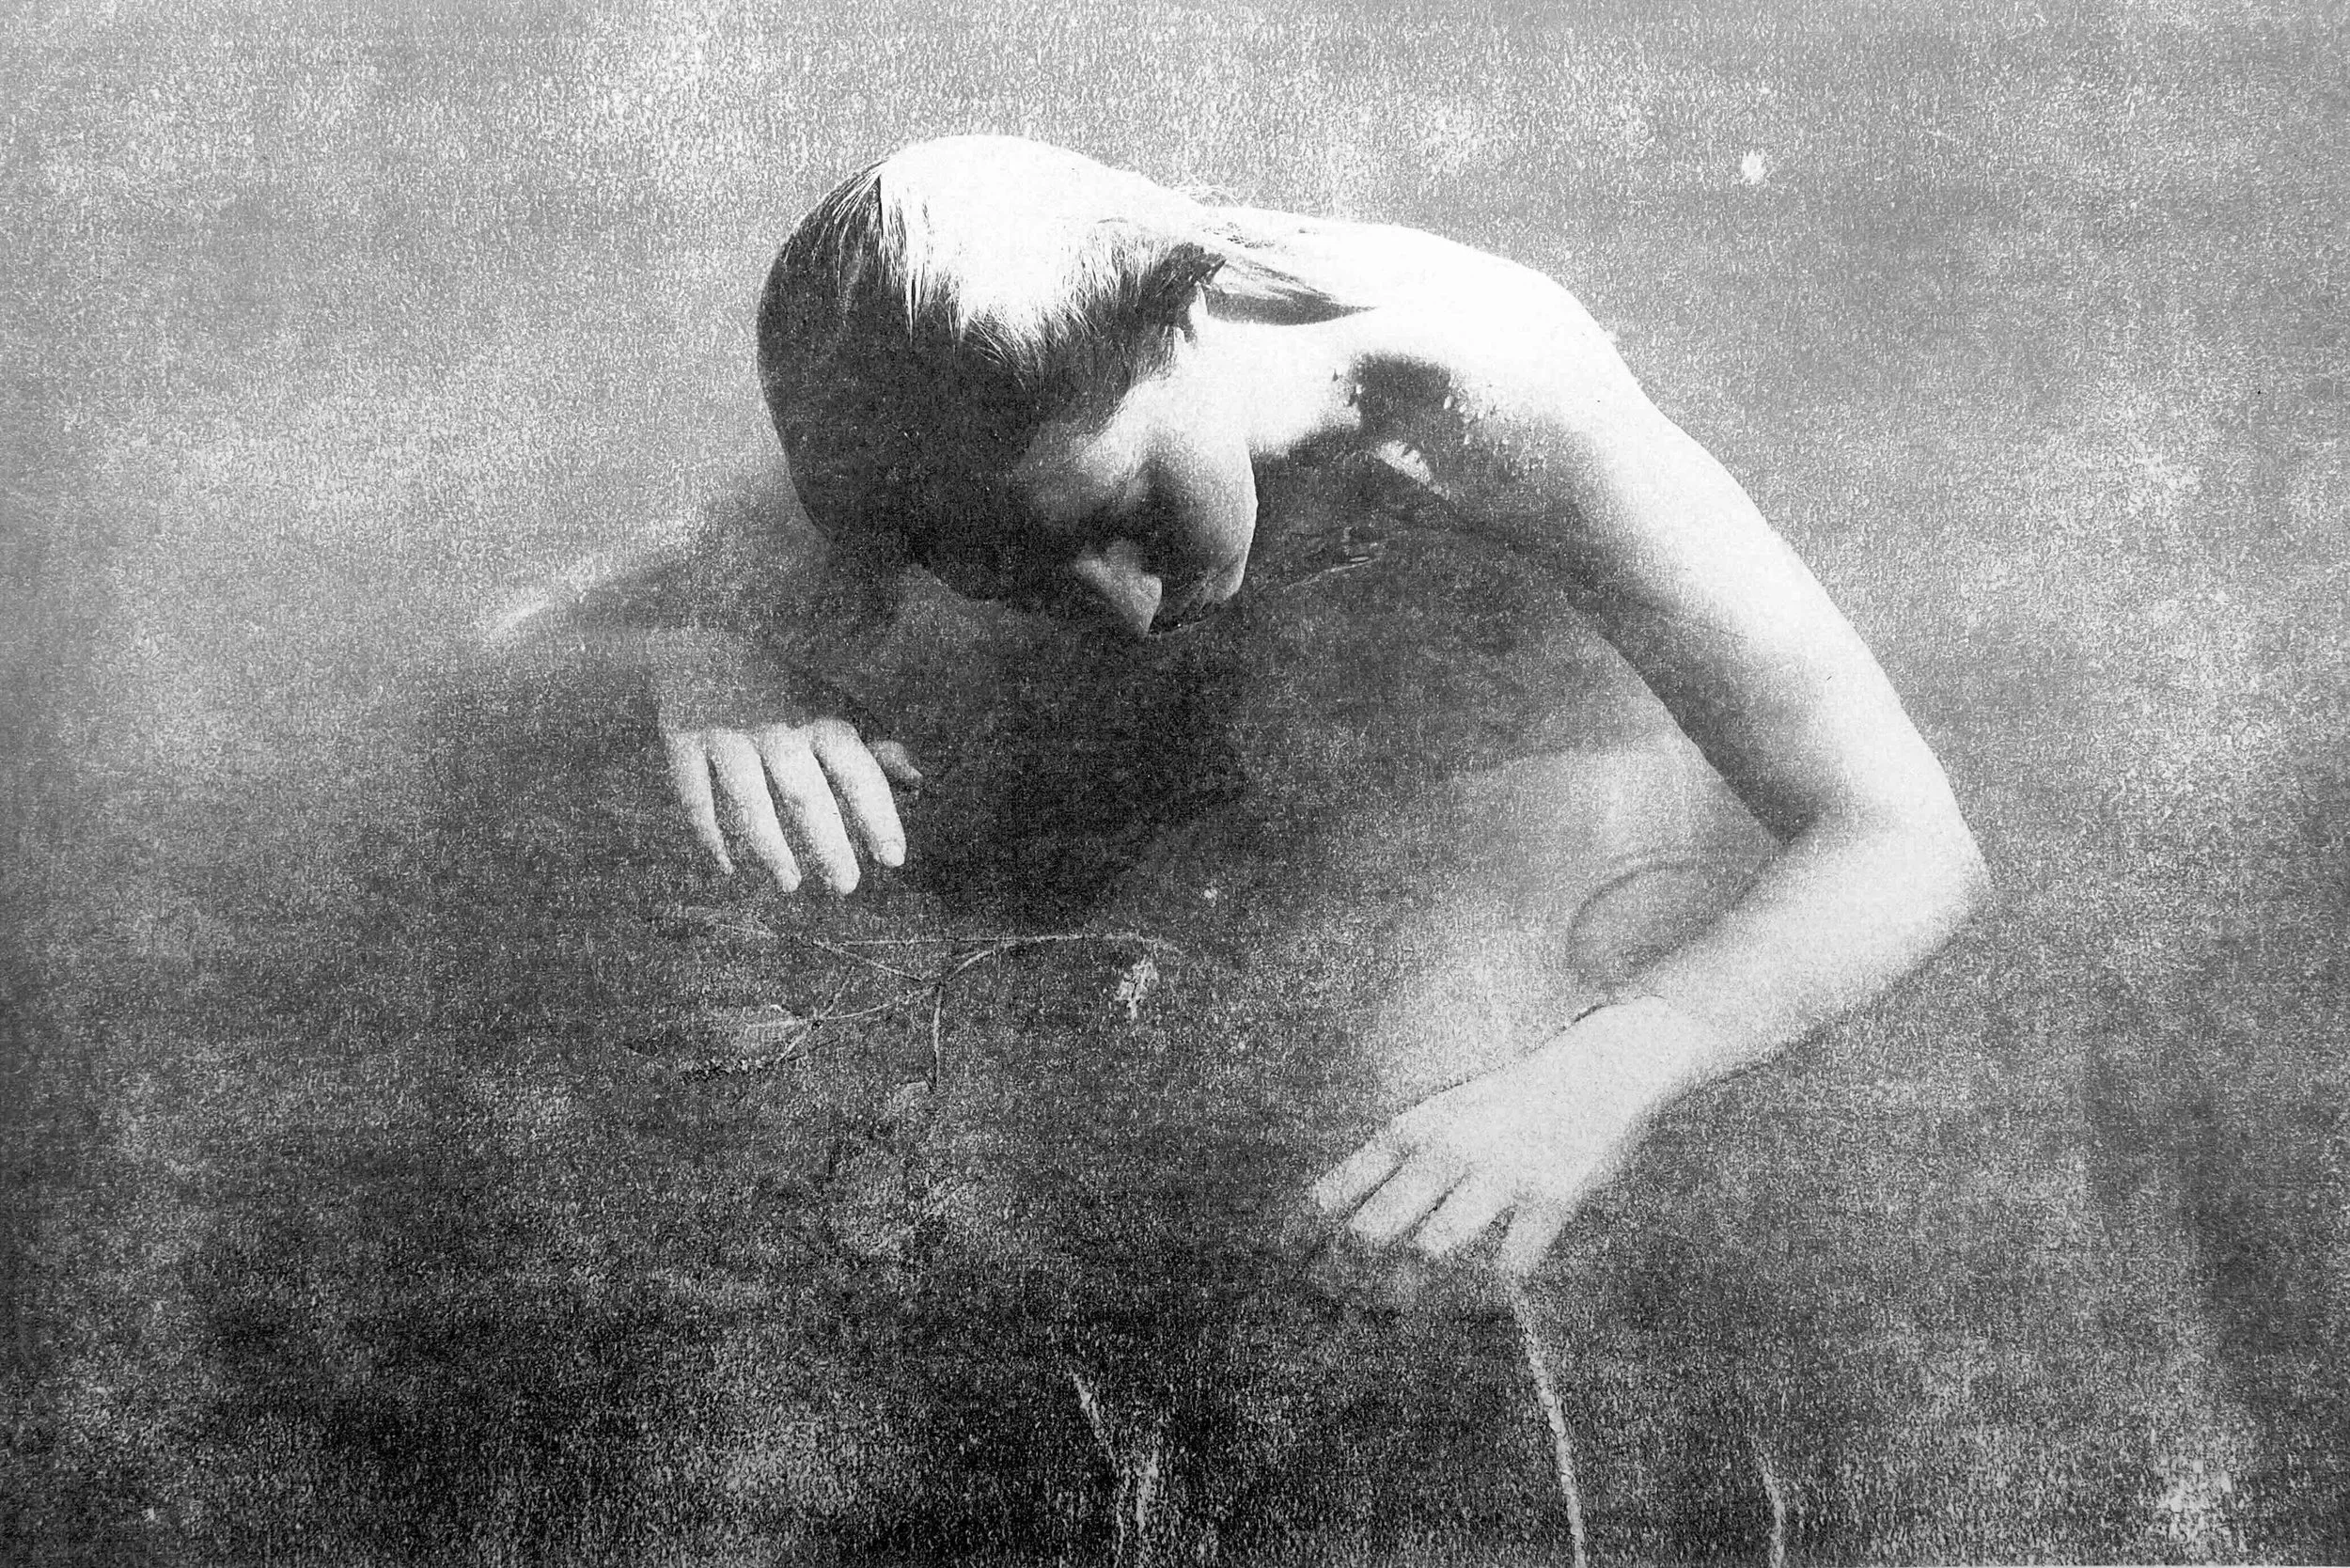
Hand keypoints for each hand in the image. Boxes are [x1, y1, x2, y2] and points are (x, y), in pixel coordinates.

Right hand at [647, 629, 921, 892]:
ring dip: (770, 846)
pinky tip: (729, 868)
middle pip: (804, 794)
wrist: (702, 649)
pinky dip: (710, 834)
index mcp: (819, 720)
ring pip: (748, 799)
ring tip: (791, 885)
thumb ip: (876, 750)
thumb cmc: (785, 695)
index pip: (857, 773)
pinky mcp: (682, 739)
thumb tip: (918, 785)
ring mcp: (726, 733)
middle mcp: (775, 727)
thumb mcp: (834, 712)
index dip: (878, 817)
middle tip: (848, 886)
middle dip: (828, 844)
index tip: (895, 860)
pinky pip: (694, 795)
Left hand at [1303, 996, 1722, 1279]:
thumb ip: (1398, 1156)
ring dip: (1404, 1295)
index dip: (1306, 1236)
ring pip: (1432, 1252)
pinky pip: (1508, 1266)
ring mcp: (1499, 1175)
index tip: (1285, 1268)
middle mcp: (1447, 1150)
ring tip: (1389, 1319)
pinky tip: (1474, 1311)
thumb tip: (1341, 1212)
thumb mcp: (1443, 1111)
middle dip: (1343, 1278)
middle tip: (1328, 1311)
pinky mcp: (1550, 1199)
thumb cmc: (1511, 1099)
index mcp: (1413, 1128)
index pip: (1341, 1188)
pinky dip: (1486, 1297)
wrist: (1599, 1070)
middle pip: (1375, 1230)